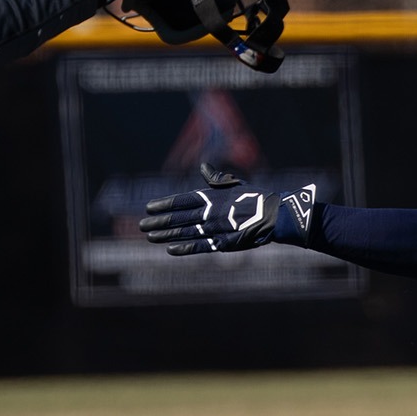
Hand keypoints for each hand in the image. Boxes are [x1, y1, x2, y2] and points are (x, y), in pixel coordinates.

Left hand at [141, 165, 313, 255]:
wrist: (274, 216)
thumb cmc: (255, 198)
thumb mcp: (234, 184)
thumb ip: (216, 179)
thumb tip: (204, 166)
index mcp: (211, 197)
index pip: (182, 200)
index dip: (164, 204)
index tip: (149, 208)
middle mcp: (210, 212)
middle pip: (179, 217)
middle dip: (159, 222)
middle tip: (142, 225)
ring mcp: (216, 228)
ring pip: (185, 232)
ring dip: (166, 235)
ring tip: (150, 237)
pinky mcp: (224, 243)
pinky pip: (200, 246)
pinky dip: (185, 248)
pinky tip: (171, 249)